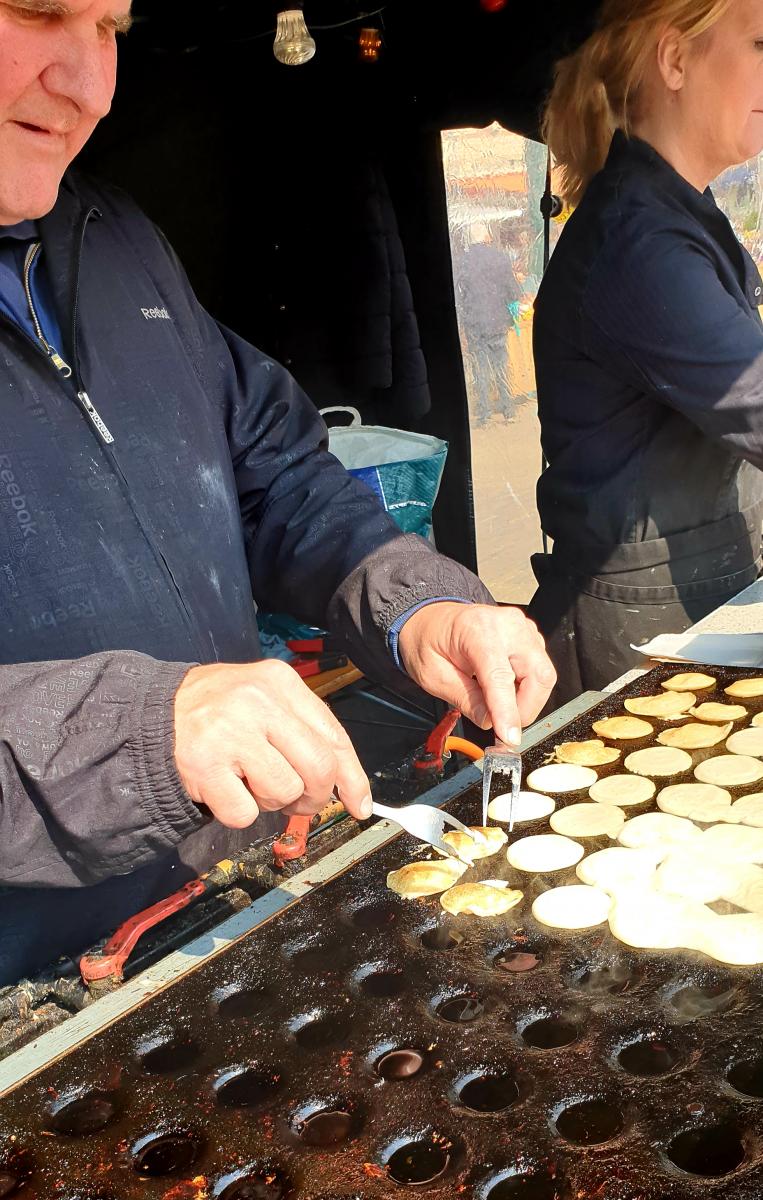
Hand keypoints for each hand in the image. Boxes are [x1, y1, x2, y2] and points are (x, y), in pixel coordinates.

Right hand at [173, 659, 371, 828]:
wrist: (152, 714)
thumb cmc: (218, 712)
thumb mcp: (264, 700)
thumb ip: (306, 733)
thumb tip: (350, 787)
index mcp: (280, 682)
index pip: (334, 735)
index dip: (352, 776)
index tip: (360, 803)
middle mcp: (258, 702)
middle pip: (318, 767)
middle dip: (315, 796)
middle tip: (301, 801)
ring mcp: (230, 734)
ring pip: (285, 791)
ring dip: (272, 800)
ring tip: (249, 780)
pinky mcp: (205, 766)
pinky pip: (246, 813)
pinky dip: (239, 811)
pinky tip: (225, 787)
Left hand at [397, 602, 555, 744]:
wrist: (431, 618)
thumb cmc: (428, 641)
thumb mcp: (432, 675)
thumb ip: (464, 699)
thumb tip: (490, 722)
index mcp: (477, 630)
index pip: (500, 676)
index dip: (508, 711)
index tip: (510, 738)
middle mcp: (507, 625)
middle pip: (538, 674)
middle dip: (525, 709)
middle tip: (503, 726)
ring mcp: (522, 628)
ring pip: (544, 674)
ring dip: (526, 700)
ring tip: (497, 704)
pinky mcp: (530, 636)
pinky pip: (539, 668)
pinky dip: (526, 688)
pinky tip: (503, 689)